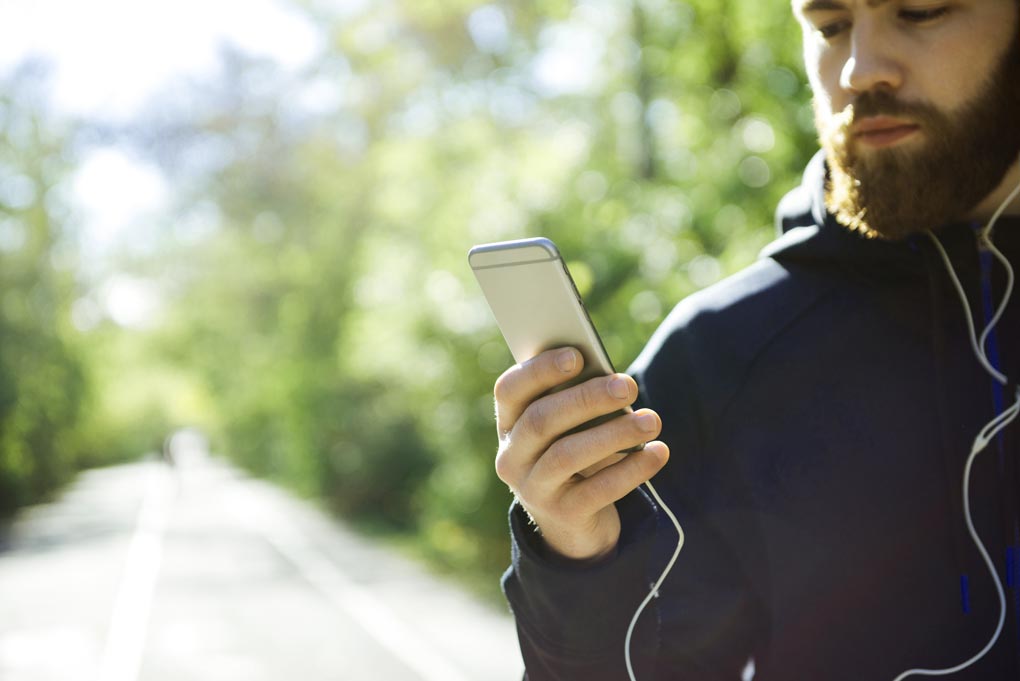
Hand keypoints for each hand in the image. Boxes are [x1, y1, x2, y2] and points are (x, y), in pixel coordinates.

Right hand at [493, 347, 669, 560]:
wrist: (573, 523)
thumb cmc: (575, 455)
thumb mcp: (569, 429)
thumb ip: (577, 403)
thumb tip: (612, 381)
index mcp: (509, 424)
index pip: (509, 390)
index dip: (539, 370)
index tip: (577, 355)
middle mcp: (512, 457)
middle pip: (541, 420)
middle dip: (587, 399)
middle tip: (628, 386)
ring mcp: (533, 490)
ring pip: (567, 455)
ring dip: (613, 433)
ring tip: (652, 421)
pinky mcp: (563, 515)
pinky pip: (598, 490)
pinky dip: (632, 469)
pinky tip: (658, 452)